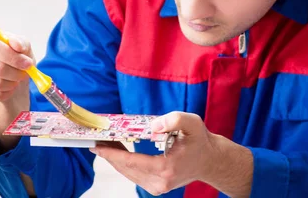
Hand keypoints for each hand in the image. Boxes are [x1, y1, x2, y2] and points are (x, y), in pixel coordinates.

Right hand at [0, 32, 32, 102]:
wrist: (10, 72)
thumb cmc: (16, 56)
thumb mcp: (24, 47)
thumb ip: (21, 43)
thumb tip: (16, 44)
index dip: (13, 58)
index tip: (28, 64)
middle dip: (16, 74)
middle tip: (24, 74)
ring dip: (12, 84)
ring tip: (16, 80)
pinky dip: (7, 93)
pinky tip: (9, 88)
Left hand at [91, 111, 215, 195]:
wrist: (210, 160)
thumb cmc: (199, 141)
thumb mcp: (192, 124)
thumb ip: (175, 120)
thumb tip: (153, 126)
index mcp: (166, 168)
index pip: (132, 162)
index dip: (112, 154)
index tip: (97, 147)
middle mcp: (160, 182)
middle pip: (126, 168)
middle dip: (110, 154)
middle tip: (97, 140)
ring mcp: (158, 187)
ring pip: (128, 172)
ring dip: (115, 158)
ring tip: (105, 143)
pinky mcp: (156, 187)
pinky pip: (133, 175)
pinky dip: (124, 163)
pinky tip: (118, 151)